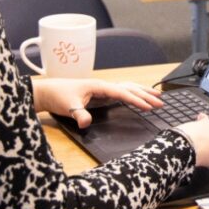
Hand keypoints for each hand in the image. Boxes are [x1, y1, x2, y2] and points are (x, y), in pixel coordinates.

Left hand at [32, 78, 162, 126]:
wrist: (47, 92)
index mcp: (99, 86)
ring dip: (142, 92)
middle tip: (161, 103)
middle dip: (146, 95)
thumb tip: (86, 123)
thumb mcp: (67, 107)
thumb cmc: (58, 96)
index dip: (136, 100)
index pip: (122, 93)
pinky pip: (122, 92)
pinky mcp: (101, 94)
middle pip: (129, 88)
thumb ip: (78, 114)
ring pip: (127, 88)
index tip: (149, 107)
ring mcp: (103, 89)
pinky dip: (133, 94)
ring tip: (157, 97)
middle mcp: (103, 85)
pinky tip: (138, 98)